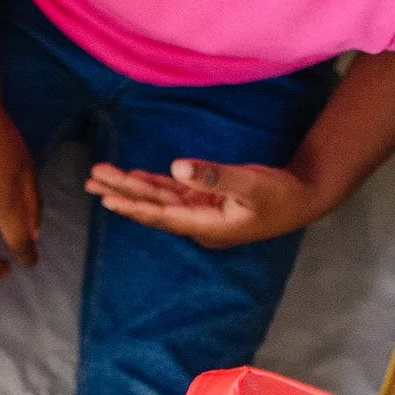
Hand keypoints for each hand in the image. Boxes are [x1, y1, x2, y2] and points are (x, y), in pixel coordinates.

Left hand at [85, 158, 322, 247]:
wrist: (303, 198)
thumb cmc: (281, 194)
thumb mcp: (250, 183)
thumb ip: (214, 175)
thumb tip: (177, 167)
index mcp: (208, 226)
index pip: (162, 216)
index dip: (133, 206)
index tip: (107, 198)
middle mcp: (199, 223)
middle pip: (153, 207)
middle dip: (121, 192)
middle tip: (90, 180)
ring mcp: (201, 211)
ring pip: (158, 198)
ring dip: (130, 186)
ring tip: (100, 176)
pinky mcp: (206, 199)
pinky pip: (172, 191)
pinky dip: (151, 182)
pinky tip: (132, 176)